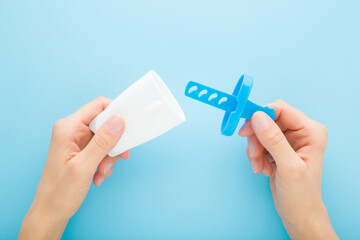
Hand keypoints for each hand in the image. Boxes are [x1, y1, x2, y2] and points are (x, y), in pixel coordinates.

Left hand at [19, 97, 129, 239]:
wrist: (50, 212)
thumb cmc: (59, 192)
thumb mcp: (84, 166)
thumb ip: (102, 142)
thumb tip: (119, 121)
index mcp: (68, 128)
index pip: (98, 106)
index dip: (116, 112)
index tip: (129, 126)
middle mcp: (72, 131)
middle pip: (105, 123)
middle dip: (114, 142)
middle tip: (117, 157)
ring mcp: (77, 141)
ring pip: (106, 138)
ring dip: (109, 156)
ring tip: (102, 172)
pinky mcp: (82, 151)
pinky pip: (102, 149)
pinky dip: (105, 162)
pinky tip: (98, 175)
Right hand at [238, 100, 337, 239]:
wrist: (299, 215)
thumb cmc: (301, 195)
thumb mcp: (288, 167)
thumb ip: (273, 140)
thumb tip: (257, 117)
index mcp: (310, 131)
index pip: (281, 110)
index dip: (261, 114)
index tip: (245, 127)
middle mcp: (300, 132)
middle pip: (267, 120)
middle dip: (256, 137)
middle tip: (253, 153)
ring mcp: (288, 141)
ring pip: (260, 132)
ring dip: (255, 149)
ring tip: (259, 166)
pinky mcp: (277, 149)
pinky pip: (259, 143)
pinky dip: (256, 156)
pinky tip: (263, 169)